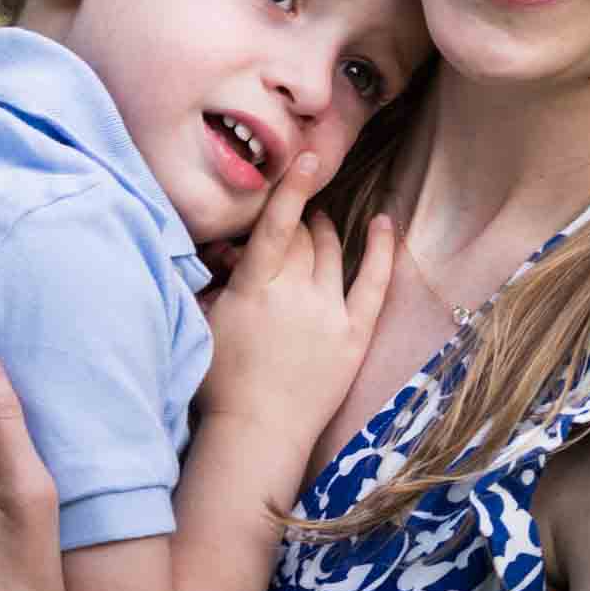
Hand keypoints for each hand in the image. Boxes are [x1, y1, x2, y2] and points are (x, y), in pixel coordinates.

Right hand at [198, 152, 393, 440]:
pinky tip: (384, 224)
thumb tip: (225, 250)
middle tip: (294, 220)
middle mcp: (295, 294)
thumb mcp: (205, 322)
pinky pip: (373, 282)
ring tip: (319, 226)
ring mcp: (328, 313)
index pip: (276, 226)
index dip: (292, 189)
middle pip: (303, 239)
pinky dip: (381, 250)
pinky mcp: (353, 336)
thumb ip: (217, 281)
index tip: (306, 156)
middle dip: (299, 221)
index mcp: (254, 288)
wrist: (257, 434)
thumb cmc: (220, 383)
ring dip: (325, 232)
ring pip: (330, 253)